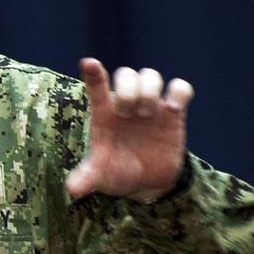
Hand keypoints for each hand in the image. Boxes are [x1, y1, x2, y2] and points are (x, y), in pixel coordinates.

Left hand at [65, 58, 193, 202]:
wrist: (146, 182)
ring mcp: (150, 105)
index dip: (94, 74)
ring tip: (147, 114)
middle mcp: (126, 104)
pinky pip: (181, 88)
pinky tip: (173, 109)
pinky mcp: (173, 113)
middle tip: (127, 113)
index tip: (89, 63)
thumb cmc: (117, 173)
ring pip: (151, 75)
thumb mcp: (101, 176)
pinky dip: (179, 92)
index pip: (97, 86)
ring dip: (149, 89)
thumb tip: (71, 190)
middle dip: (128, 88)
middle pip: (127, 74)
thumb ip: (87, 178)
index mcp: (104, 113)